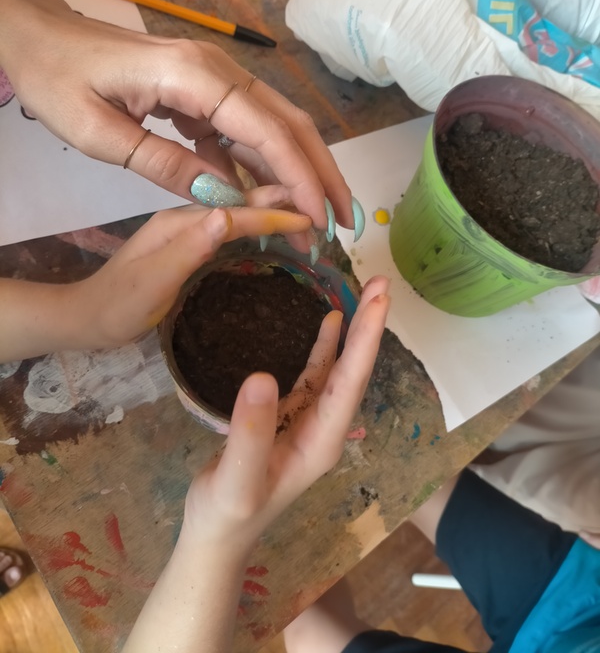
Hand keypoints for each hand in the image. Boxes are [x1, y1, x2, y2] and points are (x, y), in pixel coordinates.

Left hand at [0, 0, 359, 238]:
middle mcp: (218, 72)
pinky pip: (243, 131)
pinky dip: (258, 166)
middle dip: (321, 175)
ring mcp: (214, 80)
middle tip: (344, 222)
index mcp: (196, 77)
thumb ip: (165, 164)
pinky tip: (262, 198)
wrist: (40, 39)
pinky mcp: (204, 93)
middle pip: (289, 124)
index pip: (267, 131)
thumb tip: (222, 199)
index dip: (300, 178)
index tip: (320, 220)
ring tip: (314, 218)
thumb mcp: (102, 134)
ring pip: (274, 128)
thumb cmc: (60, 80)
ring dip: (297, 173)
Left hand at [74, 205, 311, 349]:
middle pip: (247, 197)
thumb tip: (231, 214)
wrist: (83, 316)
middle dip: (288, 201)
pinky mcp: (191, 234)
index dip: (279, 214)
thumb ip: (190, 248)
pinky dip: (264, 219)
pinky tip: (278, 226)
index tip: (317, 221)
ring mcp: (189, 222)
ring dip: (280, 208)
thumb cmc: (116, 307)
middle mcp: (188, 213)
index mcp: (180, 219)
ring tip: (313, 217)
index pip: (240, 209)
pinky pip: (237, 218)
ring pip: (244, 204)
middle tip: (327, 216)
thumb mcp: (151, 282)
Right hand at [181, 275, 389, 551]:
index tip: (379, 300)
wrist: (217, 534)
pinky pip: (318, 376)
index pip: (352, 382)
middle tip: (382, 283)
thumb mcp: (236, 479)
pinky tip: (331, 324)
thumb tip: (262, 376)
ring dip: (354, 332)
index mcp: (322, 441)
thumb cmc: (226, 512)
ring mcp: (310, 422)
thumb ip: (249, 432)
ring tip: (365, 292)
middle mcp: (326, 428)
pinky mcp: (292, 417)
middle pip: (355, 371)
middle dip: (370, 327)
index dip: (367, 339)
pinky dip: (328, 348)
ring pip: (339, 370)